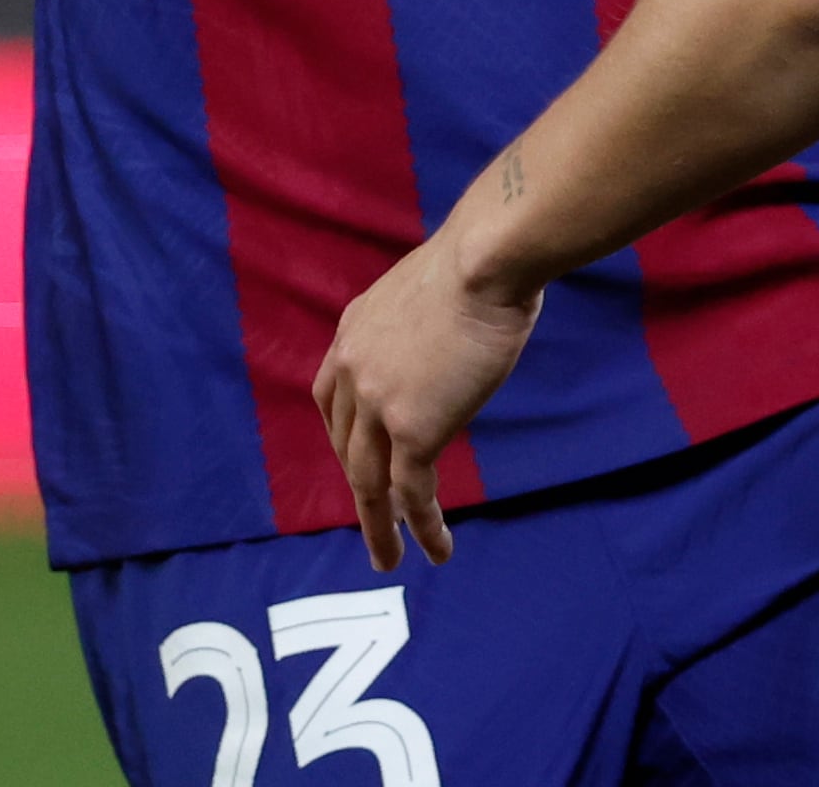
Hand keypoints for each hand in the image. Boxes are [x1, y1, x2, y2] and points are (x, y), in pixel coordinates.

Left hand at [315, 222, 542, 572]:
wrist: (487, 260)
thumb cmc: (481, 258)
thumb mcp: (430, 288)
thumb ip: (423, 322)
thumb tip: (453, 329)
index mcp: (353, 332)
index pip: (331, 397)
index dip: (344, 433)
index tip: (358, 457)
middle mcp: (353, 370)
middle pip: (347, 445)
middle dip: (359, 486)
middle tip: (374, 521)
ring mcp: (379, 403)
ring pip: (369, 482)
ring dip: (378, 526)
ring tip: (388, 560)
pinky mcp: (413, 429)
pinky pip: (412, 492)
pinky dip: (420, 526)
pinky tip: (436, 549)